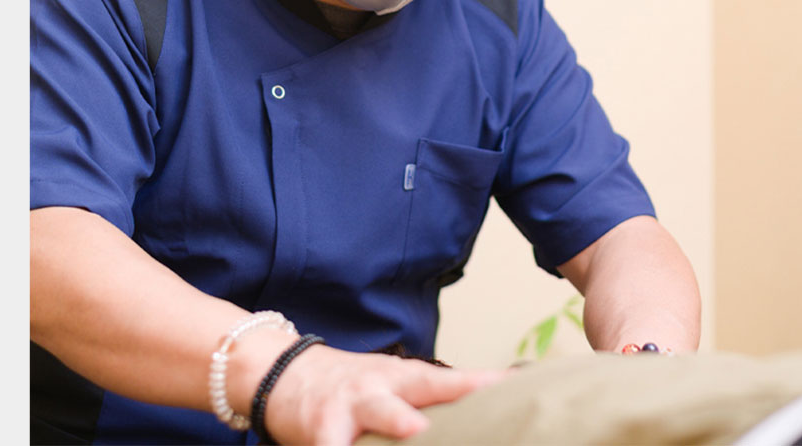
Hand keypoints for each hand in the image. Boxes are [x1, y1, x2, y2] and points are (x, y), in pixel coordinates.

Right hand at [262, 345, 505, 444]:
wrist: (285, 371)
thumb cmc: (351, 389)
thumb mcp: (390, 386)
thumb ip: (427, 401)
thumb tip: (480, 417)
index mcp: (405, 378)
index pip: (450, 380)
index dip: (482, 382)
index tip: (515, 385)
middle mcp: (382, 386)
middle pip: (420, 389)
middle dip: (450, 397)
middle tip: (471, 413)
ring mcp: (350, 405)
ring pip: (379, 414)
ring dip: (397, 422)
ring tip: (415, 429)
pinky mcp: (320, 429)